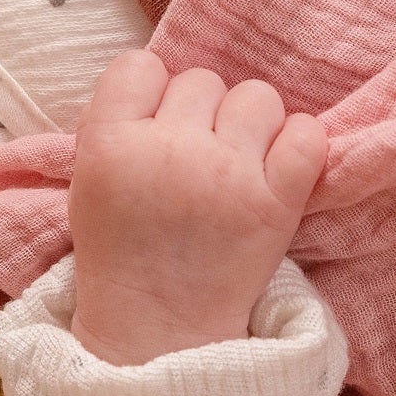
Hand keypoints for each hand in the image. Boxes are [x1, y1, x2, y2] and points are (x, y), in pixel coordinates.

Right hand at [68, 50, 326, 365]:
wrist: (158, 329)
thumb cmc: (123, 251)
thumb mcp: (88, 180)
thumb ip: (116, 123)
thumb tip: (164, 77)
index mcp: (109, 144)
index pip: (141, 66)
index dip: (152, 94)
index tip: (156, 130)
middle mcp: (168, 151)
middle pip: (202, 80)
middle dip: (203, 116)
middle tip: (197, 162)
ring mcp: (226, 174)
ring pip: (257, 96)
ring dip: (252, 125)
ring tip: (239, 165)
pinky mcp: (277, 201)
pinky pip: (307, 133)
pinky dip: (300, 145)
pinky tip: (281, 169)